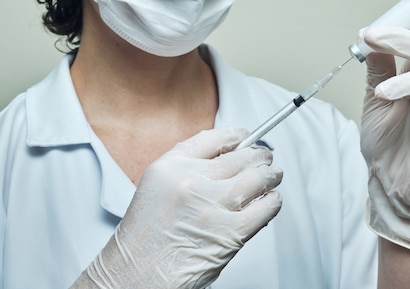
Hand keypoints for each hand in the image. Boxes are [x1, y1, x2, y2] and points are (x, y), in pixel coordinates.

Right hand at [72, 127, 282, 288]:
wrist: (137, 276)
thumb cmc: (145, 240)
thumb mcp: (156, 188)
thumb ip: (187, 170)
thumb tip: (228, 158)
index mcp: (170, 166)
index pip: (213, 138)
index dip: (236, 135)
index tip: (245, 136)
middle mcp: (191, 181)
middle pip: (241, 156)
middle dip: (259, 156)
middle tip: (265, 159)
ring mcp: (212, 205)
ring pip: (257, 178)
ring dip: (270, 175)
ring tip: (273, 176)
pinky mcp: (231, 231)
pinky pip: (265, 207)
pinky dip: (272, 202)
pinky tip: (270, 201)